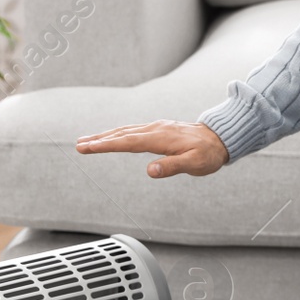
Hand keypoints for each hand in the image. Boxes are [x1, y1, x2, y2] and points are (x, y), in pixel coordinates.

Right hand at [76, 120, 228, 177]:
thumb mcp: (195, 164)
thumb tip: (150, 171)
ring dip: (106, 136)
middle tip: (79, 145)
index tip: (88, 147)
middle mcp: (156, 129)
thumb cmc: (209, 153)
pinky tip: (112, 137)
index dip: (106, 145)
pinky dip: (118, 134)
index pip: (128, 142)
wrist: (220, 138)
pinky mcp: (159, 129)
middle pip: (122, 134)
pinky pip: (134, 130)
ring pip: (126, 131)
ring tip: (87, 141)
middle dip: (99, 140)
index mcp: (161, 138)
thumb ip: (173, 167)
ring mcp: (157, 127)